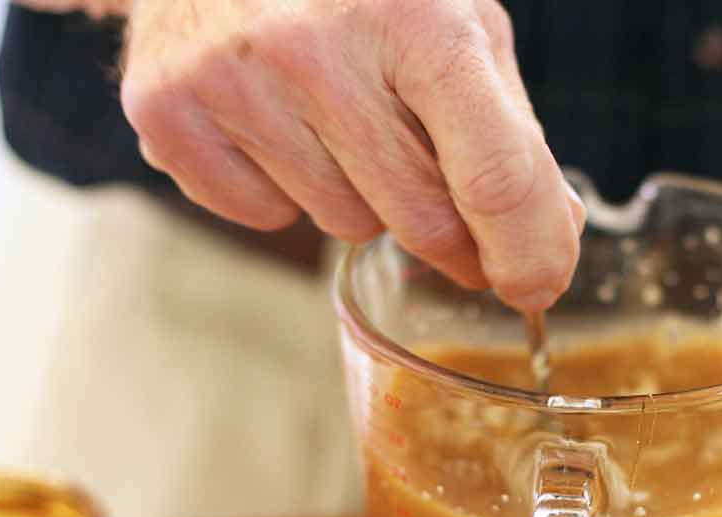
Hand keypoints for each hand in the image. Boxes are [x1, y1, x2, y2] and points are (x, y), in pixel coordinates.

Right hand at [121, 0, 583, 310]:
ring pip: (346, 226)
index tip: (537, 285)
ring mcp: (236, 79)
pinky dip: (285, 190)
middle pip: (422, 219)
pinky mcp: (170, 109)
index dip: (527, 252)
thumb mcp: (459, 25)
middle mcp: (320, 47)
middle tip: (448, 203)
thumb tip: (551, 239)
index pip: (494, 177)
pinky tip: (279, 122)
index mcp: (419, 18)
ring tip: (341, 116)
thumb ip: (512, 132)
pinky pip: (266, 217)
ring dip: (364, 197)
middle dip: (453, 232)